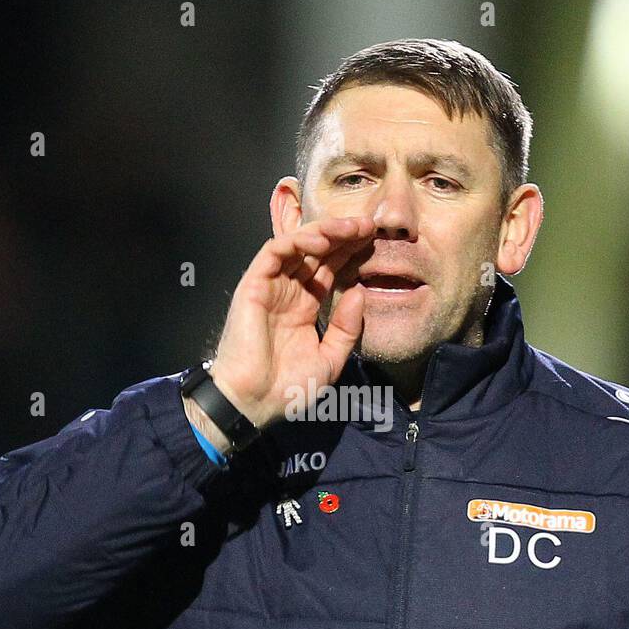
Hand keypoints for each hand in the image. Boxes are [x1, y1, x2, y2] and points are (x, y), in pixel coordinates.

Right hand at [202, 215, 375, 431]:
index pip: (331, 270)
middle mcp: (288, 292)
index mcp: (305, 307)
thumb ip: (347, 328)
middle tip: (370, 226)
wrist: (253, 402)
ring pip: (298, 245)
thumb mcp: (330, 360)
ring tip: (353, 227)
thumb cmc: (286, 388)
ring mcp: (271, 286)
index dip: (352, 254)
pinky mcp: (254, 284)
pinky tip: (322, 238)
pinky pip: (275, 251)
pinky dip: (297, 240)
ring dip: (325, 231)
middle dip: (344, 236)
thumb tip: (359, 292)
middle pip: (318, 253)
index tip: (376, 243)